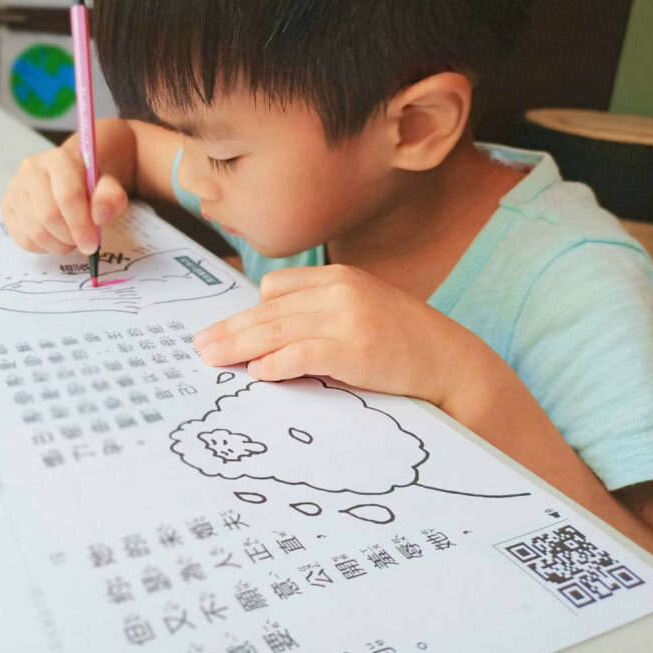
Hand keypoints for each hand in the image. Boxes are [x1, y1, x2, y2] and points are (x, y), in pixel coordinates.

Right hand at [0, 145, 127, 254]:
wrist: (68, 180)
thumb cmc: (88, 186)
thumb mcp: (107, 188)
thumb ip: (110, 198)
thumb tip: (99, 216)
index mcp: (59, 159)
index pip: (67, 196)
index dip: (81, 225)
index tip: (91, 245)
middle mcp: (31, 169)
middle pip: (48, 216)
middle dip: (69, 237)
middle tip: (82, 243)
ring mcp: (15, 188)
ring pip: (34, 231)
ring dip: (57, 245)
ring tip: (70, 240)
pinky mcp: (6, 207)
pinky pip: (22, 239)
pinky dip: (42, 248)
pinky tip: (54, 239)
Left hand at [193, 264, 478, 405]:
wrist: (452, 364)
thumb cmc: (406, 344)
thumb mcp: (363, 310)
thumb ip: (324, 311)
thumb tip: (275, 333)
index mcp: (339, 278)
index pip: (277, 288)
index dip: (248, 312)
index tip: (222, 329)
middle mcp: (339, 290)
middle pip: (267, 310)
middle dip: (229, 329)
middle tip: (199, 345)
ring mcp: (347, 317)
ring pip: (276, 330)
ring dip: (238, 347)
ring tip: (212, 360)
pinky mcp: (353, 348)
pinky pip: (301, 354)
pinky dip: (275, 363)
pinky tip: (256, 374)